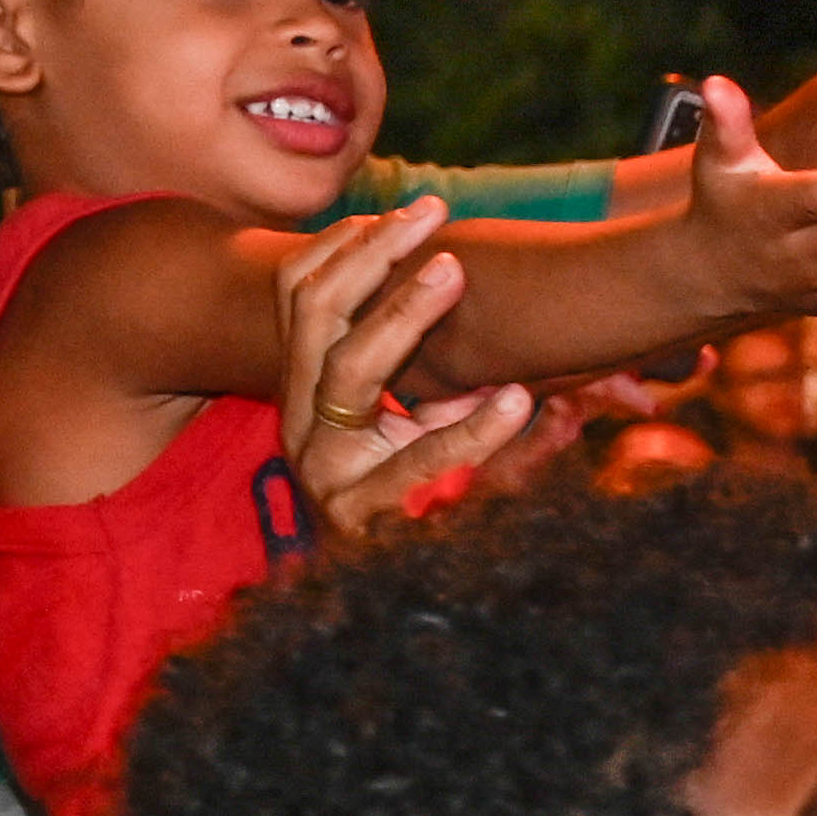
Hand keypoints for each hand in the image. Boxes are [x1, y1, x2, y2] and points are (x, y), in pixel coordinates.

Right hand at [269, 201, 528, 533]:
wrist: (401, 606)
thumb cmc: (424, 502)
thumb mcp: (428, 427)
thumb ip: (439, 375)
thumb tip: (474, 288)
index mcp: (309, 392)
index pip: (300, 297)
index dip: (345, 248)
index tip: (404, 209)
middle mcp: (304, 425)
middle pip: (316, 319)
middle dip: (373, 263)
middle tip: (434, 223)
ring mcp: (326, 472)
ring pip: (348, 374)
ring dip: (402, 316)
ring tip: (455, 273)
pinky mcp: (363, 520)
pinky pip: (418, 463)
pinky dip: (470, 429)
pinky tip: (516, 402)